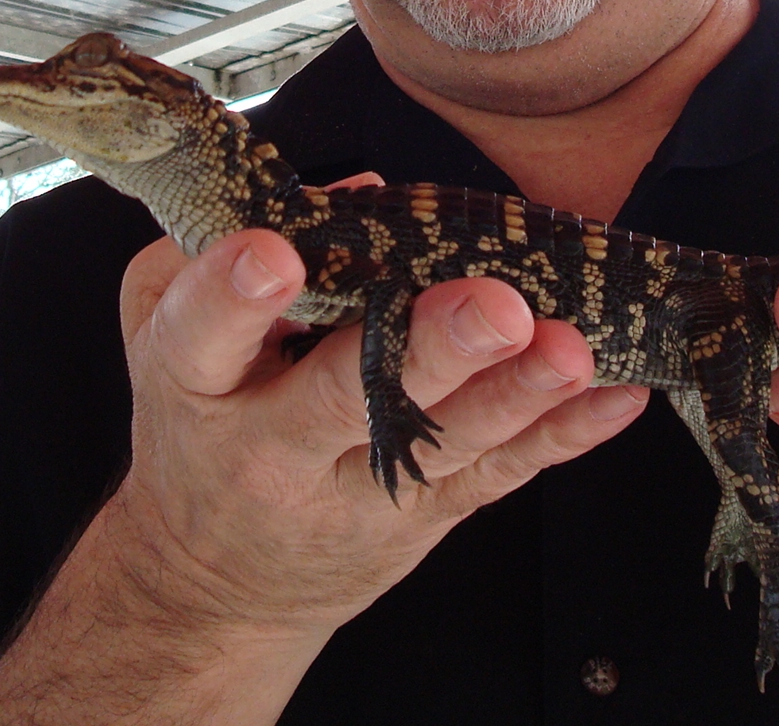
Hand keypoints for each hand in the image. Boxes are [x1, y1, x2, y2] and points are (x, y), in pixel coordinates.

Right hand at [0, 180, 648, 725]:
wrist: (209, 584)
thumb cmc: (197, 421)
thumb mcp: (162, 331)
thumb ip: (218, 253)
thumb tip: (355, 194)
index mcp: (194, 383)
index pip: (203, 334)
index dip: (235, 296)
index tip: (274, 255)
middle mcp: (273, 445)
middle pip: (348, 395)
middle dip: (429, 348)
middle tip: (492, 308)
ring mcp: (356, 488)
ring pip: (444, 440)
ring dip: (515, 393)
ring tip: (568, 350)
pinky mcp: (423, 516)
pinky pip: (500, 473)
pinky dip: (562, 436)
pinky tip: (615, 398)